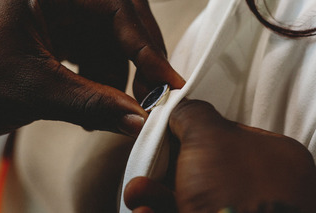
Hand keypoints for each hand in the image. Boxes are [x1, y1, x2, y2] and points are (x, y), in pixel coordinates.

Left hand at [0, 0, 183, 135]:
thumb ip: (91, 104)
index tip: (169, 83)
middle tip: (148, 101)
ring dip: (118, 81)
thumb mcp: (33, 88)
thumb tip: (137, 121)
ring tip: (106, 115)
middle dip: (138, 67)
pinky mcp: (65, 33)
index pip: (118, 12)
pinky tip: (93, 107)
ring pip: (113, 45)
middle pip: (123, 25)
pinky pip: (98, 54)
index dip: (148, 51)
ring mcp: (66, 14)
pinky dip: (102, 82)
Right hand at [124, 100, 315, 211]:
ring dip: (156, 193)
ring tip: (136, 193)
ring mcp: (241, 210)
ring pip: (191, 196)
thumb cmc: (232, 190)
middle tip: (147, 165)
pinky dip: (161, 212)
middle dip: (166, 166)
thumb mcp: (209, 135)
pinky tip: (145, 212)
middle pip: (203, 167)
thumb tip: (178, 105)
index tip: (167, 131)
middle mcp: (262, 187)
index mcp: (273, 156)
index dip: (193, 131)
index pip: (225, 133)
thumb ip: (193, 113)